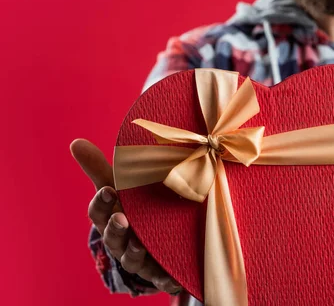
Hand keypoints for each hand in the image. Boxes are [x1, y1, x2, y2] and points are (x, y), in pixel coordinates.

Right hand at [71, 139, 181, 293]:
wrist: (158, 236)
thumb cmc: (134, 207)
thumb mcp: (120, 187)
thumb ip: (100, 168)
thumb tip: (75, 142)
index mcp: (110, 217)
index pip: (99, 211)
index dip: (102, 202)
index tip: (109, 189)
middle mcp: (121, 239)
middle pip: (113, 237)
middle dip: (116, 228)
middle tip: (122, 219)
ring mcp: (140, 257)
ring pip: (132, 258)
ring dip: (134, 251)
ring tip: (141, 244)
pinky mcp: (160, 271)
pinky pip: (161, 277)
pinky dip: (166, 278)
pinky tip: (172, 278)